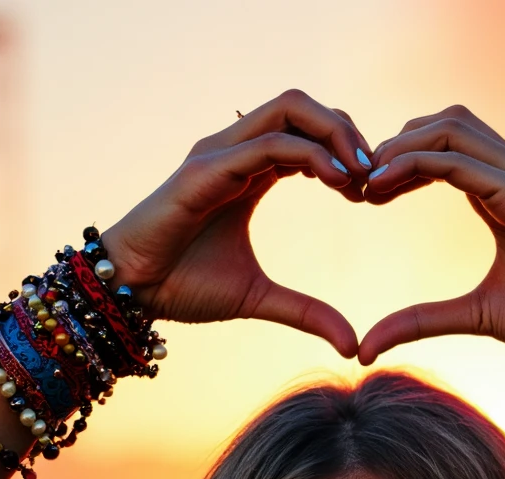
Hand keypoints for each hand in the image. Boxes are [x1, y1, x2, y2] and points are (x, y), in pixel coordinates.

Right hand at [98, 91, 369, 356]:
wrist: (129, 293)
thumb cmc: (183, 287)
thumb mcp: (259, 298)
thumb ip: (307, 313)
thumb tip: (352, 345)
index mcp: (249, 170)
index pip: (307, 132)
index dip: (345, 151)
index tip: (370, 191)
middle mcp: (235, 150)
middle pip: (303, 106)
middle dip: (347, 131)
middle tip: (375, 175)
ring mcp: (220, 153)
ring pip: (290, 109)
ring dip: (335, 134)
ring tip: (361, 175)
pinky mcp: (206, 168)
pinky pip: (270, 144)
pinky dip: (311, 154)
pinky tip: (337, 181)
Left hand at [355, 107, 504, 392]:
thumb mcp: (471, 316)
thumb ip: (420, 321)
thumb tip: (368, 349)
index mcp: (502, 191)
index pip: (445, 149)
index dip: (401, 161)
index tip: (365, 193)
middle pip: (445, 124)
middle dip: (396, 143)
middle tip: (357, 181)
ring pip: (450, 129)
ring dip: (400, 147)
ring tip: (366, 180)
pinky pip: (459, 163)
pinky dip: (416, 165)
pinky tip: (384, 186)